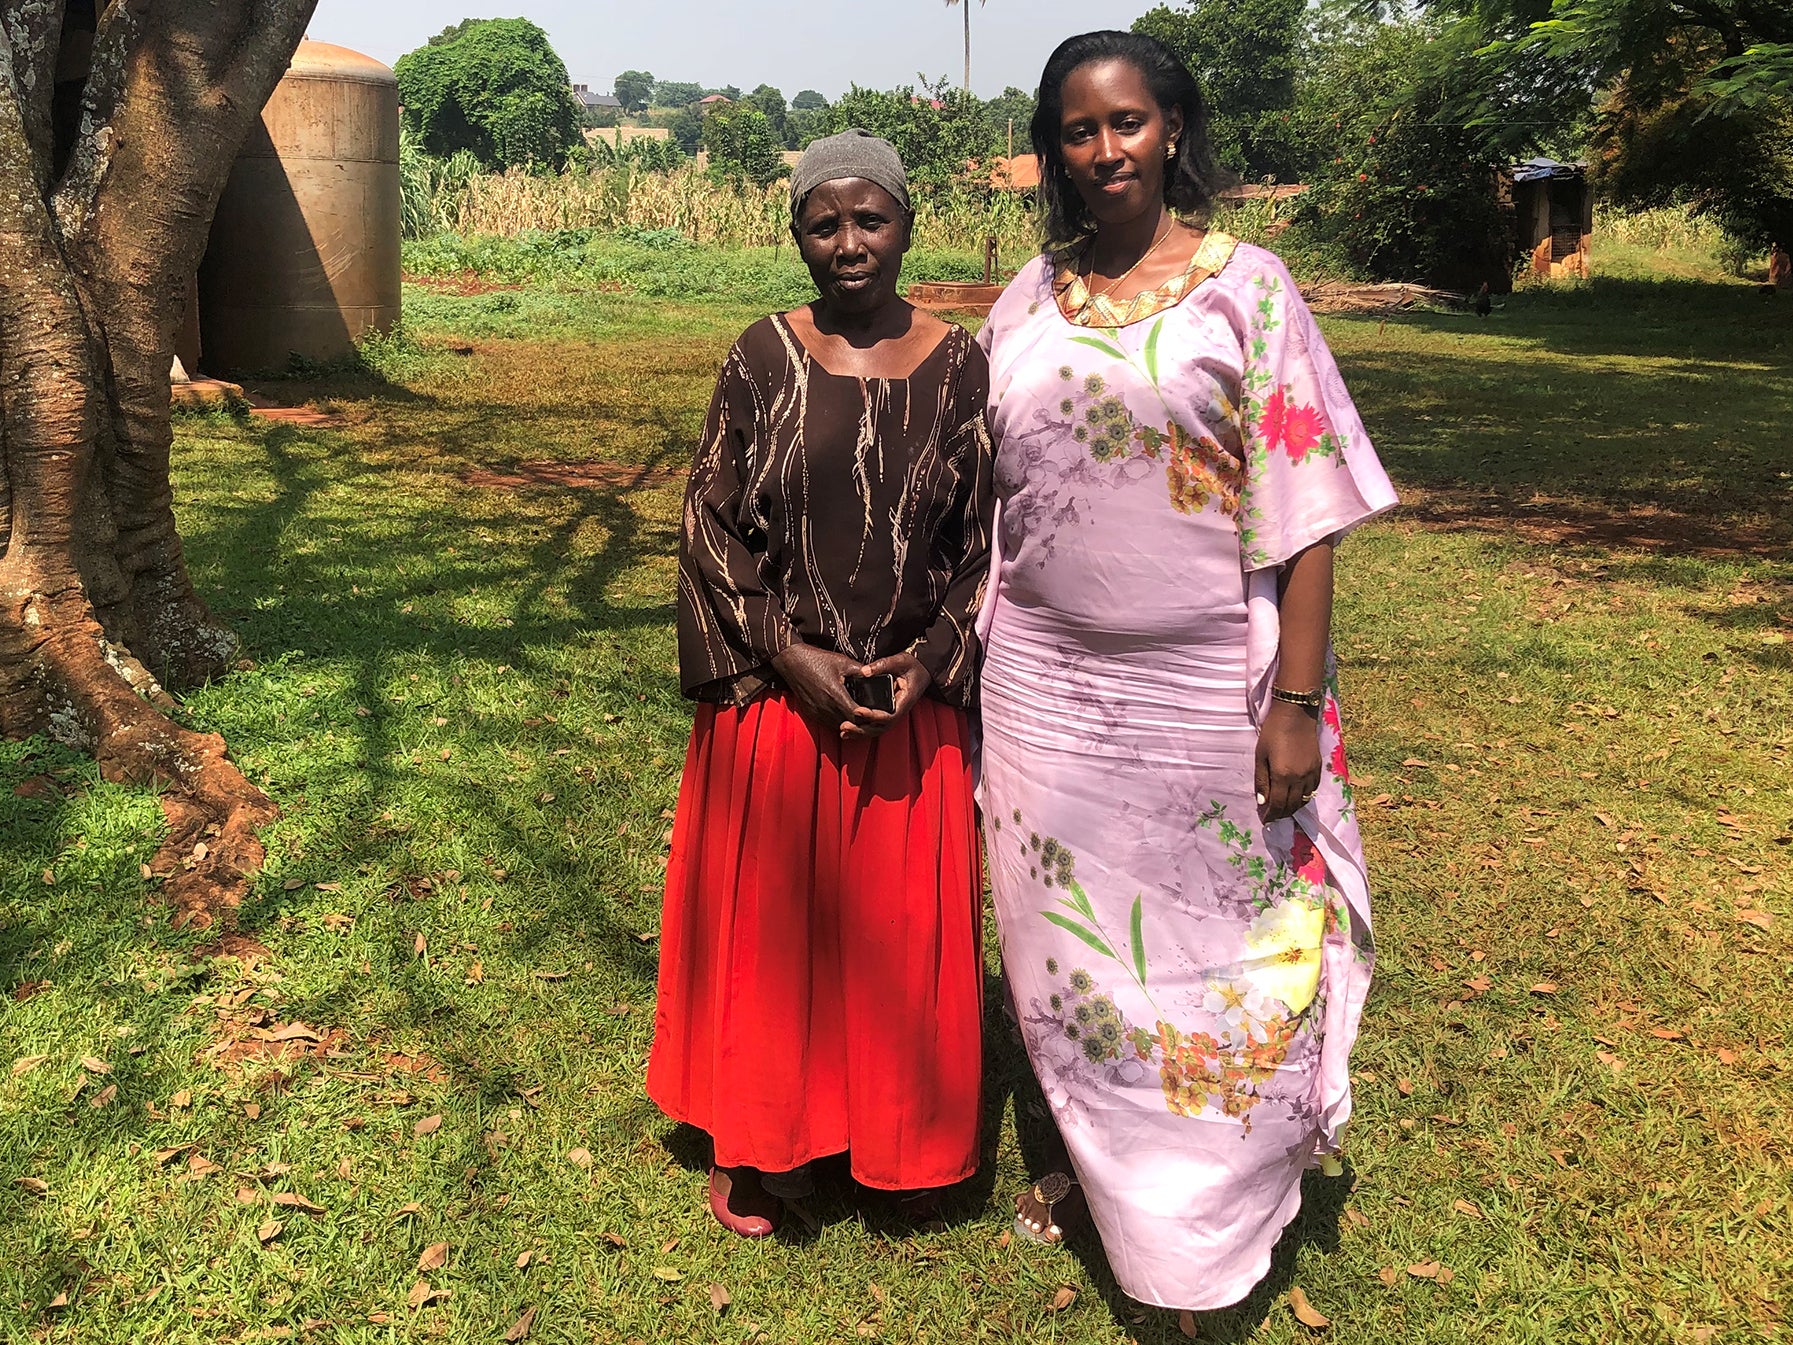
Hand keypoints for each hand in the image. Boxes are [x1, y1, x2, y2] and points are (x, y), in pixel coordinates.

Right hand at [771, 643, 873, 736]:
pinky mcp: (810, 712)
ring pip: (837, 726)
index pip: (857, 716)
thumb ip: (860, 671)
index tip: (874, 712)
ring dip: (847, 724)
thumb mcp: (842, 662)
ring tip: (857, 718)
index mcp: (836, 695)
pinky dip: (836, 721)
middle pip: (848, 724)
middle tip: (868, 716)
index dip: (867, 717)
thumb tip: (873, 675)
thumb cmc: (816, 659)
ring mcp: (817, 711)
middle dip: (859, 723)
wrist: (792, 661)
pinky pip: (826, 723)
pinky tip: (842, 714)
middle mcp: (826, 707)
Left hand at [840, 652, 931, 739]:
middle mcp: (899, 710)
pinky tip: (848, 730)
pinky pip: (875, 725)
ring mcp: (893, 713)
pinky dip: (862, 729)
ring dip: (860, 732)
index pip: (889, 715)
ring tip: (843, 731)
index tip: (858, 710)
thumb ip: (882, 665)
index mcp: (904, 700)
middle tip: (845, 726)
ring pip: (877, 729)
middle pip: (880, 728)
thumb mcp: (899, 661)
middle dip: (862, 729)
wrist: (922, 668)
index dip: (873, 716)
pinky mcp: (887, 712)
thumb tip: (864, 671)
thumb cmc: (913, 665)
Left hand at [1255, 700, 1321, 821]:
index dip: (1271, 815)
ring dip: (1293, 808)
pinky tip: (1297, 796)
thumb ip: (1262, 780)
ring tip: (1284, 809)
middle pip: (1292, 805)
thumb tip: (1263, 802)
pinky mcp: (1318, 767)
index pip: (1278, 804)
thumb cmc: (1272, 732)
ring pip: (1304, 800)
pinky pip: (1313, 789)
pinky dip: (1304, 797)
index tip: (1265, 820)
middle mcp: (1299, 778)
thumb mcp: (1261, 756)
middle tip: (1273, 817)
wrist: (1295, 714)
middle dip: (1282, 814)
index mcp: (1283, 776)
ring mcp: (1311, 773)